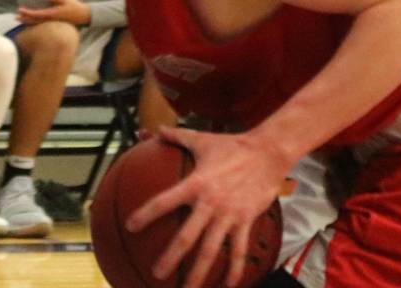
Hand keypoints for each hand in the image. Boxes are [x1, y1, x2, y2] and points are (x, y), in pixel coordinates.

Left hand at [17, 0, 90, 25]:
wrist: (84, 16)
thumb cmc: (75, 6)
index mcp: (53, 14)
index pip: (36, 14)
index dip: (27, 12)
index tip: (19, 10)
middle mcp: (51, 20)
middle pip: (35, 21)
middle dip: (25, 19)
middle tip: (16, 17)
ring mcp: (53, 23)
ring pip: (38, 24)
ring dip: (29, 22)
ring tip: (21, 20)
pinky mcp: (55, 24)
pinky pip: (42, 25)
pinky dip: (35, 24)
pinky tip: (32, 23)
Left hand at [126, 124, 288, 287]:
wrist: (269, 151)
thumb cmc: (233, 145)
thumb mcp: (204, 140)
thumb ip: (178, 137)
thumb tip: (156, 129)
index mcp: (197, 183)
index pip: (166, 200)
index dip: (147, 213)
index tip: (131, 227)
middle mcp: (211, 202)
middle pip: (187, 236)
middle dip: (171, 257)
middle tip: (157, 274)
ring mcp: (229, 214)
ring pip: (211, 250)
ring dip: (198, 273)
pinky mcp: (246, 220)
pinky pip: (239, 250)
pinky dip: (234, 270)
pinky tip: (228, 285)